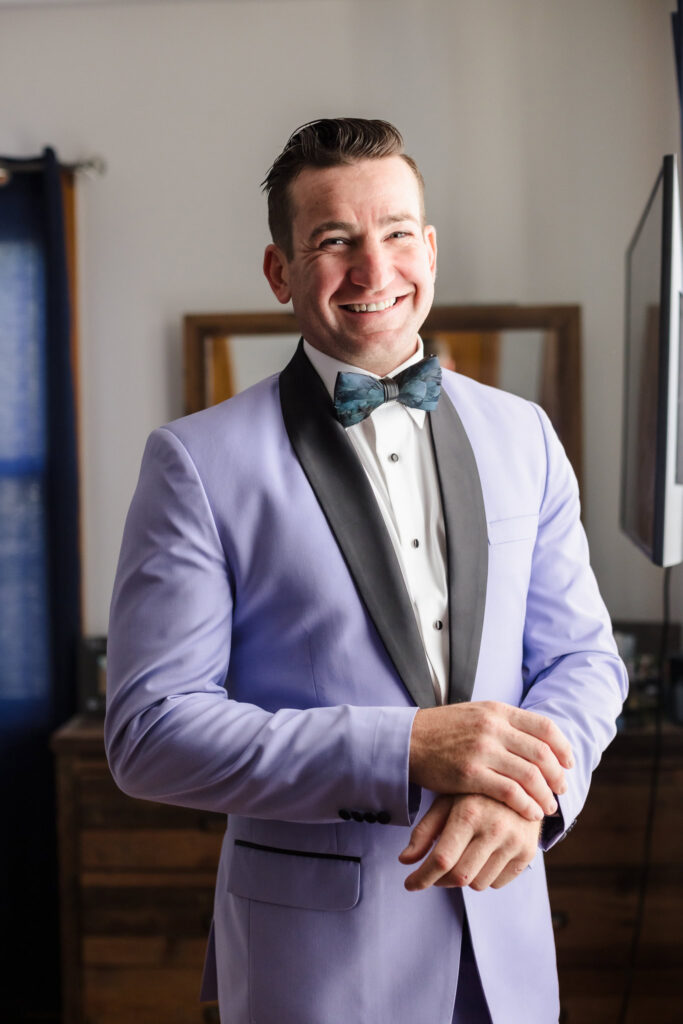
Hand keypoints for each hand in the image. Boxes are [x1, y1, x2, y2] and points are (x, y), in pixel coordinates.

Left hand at [399, 793, 541, 891]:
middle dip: (440, 881)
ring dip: (464, 879)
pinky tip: (482, 858)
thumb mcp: (447, 802)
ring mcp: (514, 842)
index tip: (409, 884)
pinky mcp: (528, 852)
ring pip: (478, 884)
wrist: (521, 782)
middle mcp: (494, 829)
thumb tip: (404, 860)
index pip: (442, 859)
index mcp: (469, 813)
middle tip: (433, 874)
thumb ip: (425, 831)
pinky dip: (484, 877)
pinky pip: (497, 883)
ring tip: (461, 857)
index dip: (422, 877)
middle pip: (460, 877)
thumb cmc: (475, 793)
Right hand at [409, 701, 571, 820]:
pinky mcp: (470, 773)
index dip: (562, 748)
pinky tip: (530, 813)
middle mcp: (493, 727)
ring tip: (548, 807)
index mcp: (497, 710)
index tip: (567, 764)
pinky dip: (526, 805)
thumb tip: (537, 739)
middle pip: (542, 754)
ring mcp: (482, 750)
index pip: (545, 727)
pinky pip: (509, 792)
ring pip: (530, 775)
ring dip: (545, 795)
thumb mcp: (476, 714)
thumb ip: (505, 723)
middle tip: (561, 790)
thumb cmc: (443, 730)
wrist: (407, 740)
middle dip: (557, 776)